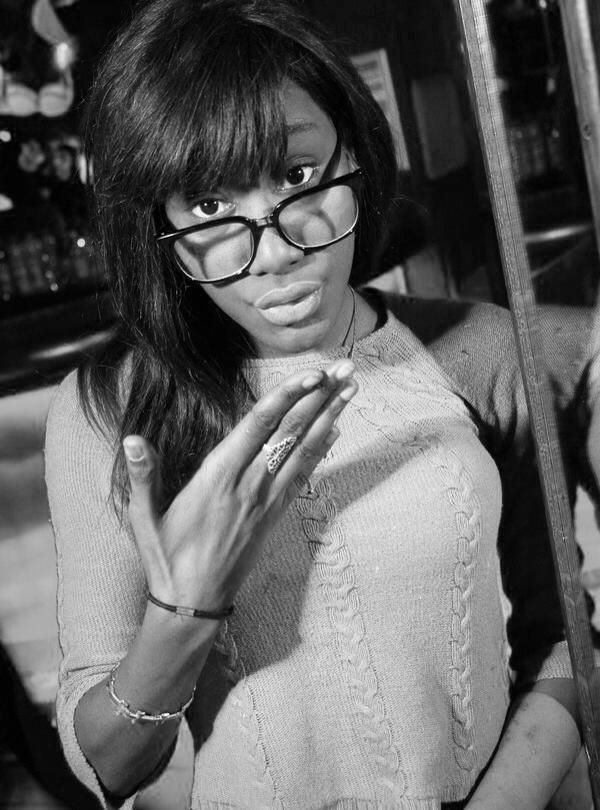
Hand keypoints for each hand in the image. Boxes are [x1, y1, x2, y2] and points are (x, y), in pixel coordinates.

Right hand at [122, 359, 356, 611]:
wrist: (194, 603)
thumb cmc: (166, 557)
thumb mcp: (144, 518)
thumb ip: (143, 475)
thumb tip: (131, 439)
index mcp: (217, 478)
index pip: (258, 427)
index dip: (287, 397)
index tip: (312, 374)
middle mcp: (249, 485)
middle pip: (291, 432)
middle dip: (320, 397)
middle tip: (347, 368)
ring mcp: (266, 501)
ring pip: (303, 451)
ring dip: (329, 417)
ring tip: (351, 389)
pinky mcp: (274, 516)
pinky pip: (303, 477)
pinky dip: (321, 451)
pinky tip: (335, 430)